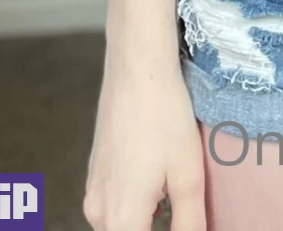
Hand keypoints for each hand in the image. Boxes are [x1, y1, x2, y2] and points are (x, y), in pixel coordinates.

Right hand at [84, 53, 206, 230]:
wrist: (137, 68)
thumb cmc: (164, 116)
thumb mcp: (188, 177)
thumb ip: (189, 225)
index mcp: (121, 219)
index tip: (184, 222)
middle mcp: (98, 212)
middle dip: (157, 228)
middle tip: (182, 206)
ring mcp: (93, 192)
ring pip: (121, 225)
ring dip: (147, 222)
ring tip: (173, 197)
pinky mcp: (94, 174)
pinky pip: (115, 206)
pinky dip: (137, 206)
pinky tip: (159, 180)